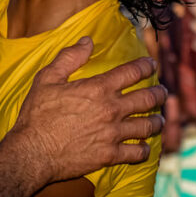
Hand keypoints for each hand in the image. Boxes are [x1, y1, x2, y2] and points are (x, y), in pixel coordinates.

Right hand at [7, 36, 165, 184]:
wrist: (33, 152)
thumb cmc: (38, 115)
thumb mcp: (47, 79)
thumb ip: (69, 57)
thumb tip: (87, 41)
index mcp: (98, 88)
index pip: (132, 72)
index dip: (145, 66)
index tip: (151, 64)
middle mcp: (112, 110)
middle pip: (147, 99)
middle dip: (158, 93)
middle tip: (162, 91)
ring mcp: (113, 134)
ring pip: (147, 126)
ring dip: (157, 120)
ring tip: (160, 118)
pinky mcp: (110, 156)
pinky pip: (137, 153)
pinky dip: (144, 149)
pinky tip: (144, 147)